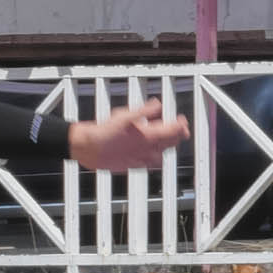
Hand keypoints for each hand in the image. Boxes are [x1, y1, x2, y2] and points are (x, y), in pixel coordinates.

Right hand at [68, 100, 189, 173]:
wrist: (89, 148)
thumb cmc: (105, 132)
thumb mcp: (126, 114)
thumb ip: (145, 110)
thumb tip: (157, 105)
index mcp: (149, 137)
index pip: (174, 132)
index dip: (181, 125)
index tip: (182, 120)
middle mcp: (148, 151)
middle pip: (172, 145)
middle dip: (178, 136)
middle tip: (181, 130)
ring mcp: (141, 161)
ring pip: (163, 156)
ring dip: (168, 148)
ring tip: (167, 142)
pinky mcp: (133, 166)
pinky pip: (151, 165)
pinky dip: (155, 158)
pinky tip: (150, 153)